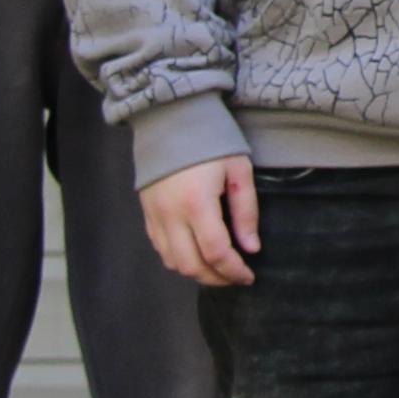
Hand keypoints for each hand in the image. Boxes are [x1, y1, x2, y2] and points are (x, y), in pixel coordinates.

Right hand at [143, 153, 259, 287]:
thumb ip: (246, 211)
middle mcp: (171, 215)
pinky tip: (197, 255)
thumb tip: (251, 248)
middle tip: (236, 277)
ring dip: (197, 272)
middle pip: (192, 265)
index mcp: (197, 204)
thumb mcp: (239, 169)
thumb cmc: (210, 140)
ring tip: (218, 269)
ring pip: (173, 262)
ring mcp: (155, 216)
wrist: (170, 119)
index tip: (249, 276)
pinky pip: (161, 250)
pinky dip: (179, 260)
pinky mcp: (146, 214)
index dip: (234, 271)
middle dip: (217, 278)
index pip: (216, 253)